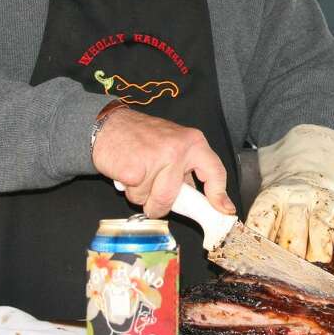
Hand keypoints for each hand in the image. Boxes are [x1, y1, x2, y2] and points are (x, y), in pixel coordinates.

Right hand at [91, 108, 234, 218]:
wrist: (109, 124)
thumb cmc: (142, 138)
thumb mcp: (173, 145)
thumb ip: (187, 169)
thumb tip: (203, 201)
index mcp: (193, 142)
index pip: (215, 172)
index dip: (219, 195)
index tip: (224, 211)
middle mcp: (178, 149)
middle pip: (173, 197)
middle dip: (160, 205)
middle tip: (152, 196)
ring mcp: (157, 159)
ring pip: (151, 200)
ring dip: (141, 195)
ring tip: (137, 173)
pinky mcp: (134, 170)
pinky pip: (134, 195)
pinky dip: (127, 190)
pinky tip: (125, 172)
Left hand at [245, 125, 333, 262]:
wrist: (311, 169)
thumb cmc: (286, 204)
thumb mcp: (268, 209)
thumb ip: (259, 232)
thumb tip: (241, 258)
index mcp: (273, 197)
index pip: (263, 219)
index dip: (259, 242)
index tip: (258, 260)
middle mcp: (298, 197)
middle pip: (293, 231)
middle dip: (292, 255)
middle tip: (290, 271)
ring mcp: (322, 201)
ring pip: (321, 227)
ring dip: (319, 250)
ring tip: (318, 262)